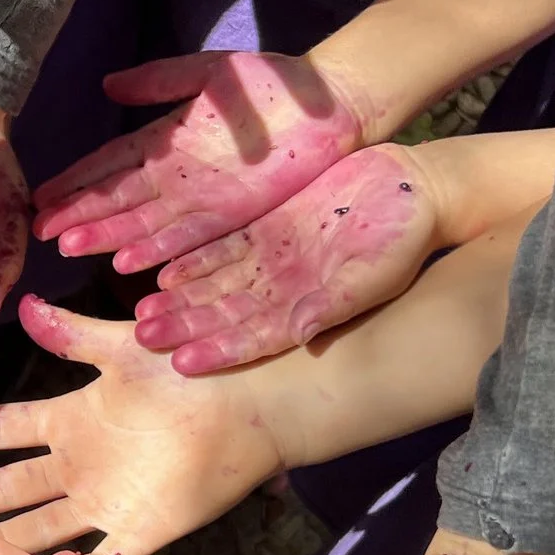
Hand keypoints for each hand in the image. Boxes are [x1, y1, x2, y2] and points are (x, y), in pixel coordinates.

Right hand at [0, 298, 280, 554]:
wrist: (256, 402)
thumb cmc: (192, 367)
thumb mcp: (125, 347)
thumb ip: (74, 335)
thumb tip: (28, 306)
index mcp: (72, 419)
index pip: (0, 430)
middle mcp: (82, 465)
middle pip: (9, 488)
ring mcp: (111, 500)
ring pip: (43, 527)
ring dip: (3, 539)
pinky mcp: (147, 529)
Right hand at [34, 52, 371, 271]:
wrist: (329, 100)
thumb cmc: (271, 82)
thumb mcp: (206, 73)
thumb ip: (157, 81)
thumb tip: (106, 85)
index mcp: (165, 139)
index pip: (108, 164)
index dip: (75, 181)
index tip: (40, 197)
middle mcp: (175, 175)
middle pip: (117, 200)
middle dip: (80, 216)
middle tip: (41, 233)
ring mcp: (201, 197)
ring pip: (142, 222)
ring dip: (107, 237)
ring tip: (70, 248)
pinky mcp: (230, 214)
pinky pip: (185, 236)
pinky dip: (156, 249)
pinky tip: (126, 261)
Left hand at [135, 144, 434, 371]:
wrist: (412, 191)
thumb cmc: (403, 239)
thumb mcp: (374, 273)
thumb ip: (335, 302)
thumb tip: (302, 332)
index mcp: (306, 309)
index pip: (253, 338)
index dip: (218, 351)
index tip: (182, 362)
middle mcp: (282, 290)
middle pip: (223, 315)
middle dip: (184, 327)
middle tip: (142, 336)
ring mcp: (272, 261)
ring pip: (215, 285)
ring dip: (180, 299)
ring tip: (142, 310)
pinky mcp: (267, 229)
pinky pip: (221, 248)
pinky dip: (193, 260)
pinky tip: (162, 269)